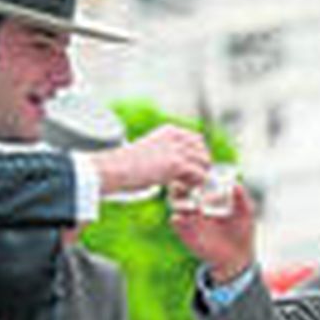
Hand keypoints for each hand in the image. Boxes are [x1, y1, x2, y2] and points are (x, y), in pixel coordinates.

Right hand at [92, 124, 211, 196]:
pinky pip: (200, 175)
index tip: (188, 170)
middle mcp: (176, 137)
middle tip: (188, 180)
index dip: (196, 156)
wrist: (113, 169)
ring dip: (198, 177)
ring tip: (183, 186)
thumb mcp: (151, 151)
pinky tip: (180, 189)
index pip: (198, 140)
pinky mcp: (177, 164)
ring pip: (205, 162)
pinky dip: (194, 185)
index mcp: (170, 131)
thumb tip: (178, 168)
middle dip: (200, 166)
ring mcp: (178, 150)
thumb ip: (166, 153)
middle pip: (204, 151)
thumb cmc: (126, 165)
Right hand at [171, 184, 259, 282]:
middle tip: (183, 182)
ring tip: (186, 201)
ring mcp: (190, 219)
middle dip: (180, 185)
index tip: (196, 171)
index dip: (195, 176)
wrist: (237, 256)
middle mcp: (198, 206)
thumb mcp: (245, 214)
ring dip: (178, 201)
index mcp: (211, 198)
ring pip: (176, 205)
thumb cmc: (242, 231)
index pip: (198, 182)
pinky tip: (178, 217)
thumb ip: (241, 199)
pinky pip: (177, 224)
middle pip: (182, 190)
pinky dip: (177, 219)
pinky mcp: (186, 234)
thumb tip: (236, 184)